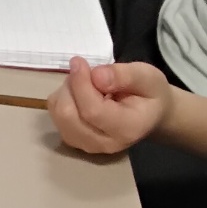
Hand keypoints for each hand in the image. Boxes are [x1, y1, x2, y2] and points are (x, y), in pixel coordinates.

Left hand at [48, 57, 172, 155]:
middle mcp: (105, 143)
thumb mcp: (148, 77)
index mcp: (128, 129)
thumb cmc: (150, 94)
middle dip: (71, 86)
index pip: (92, 111)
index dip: (80, 84)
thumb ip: (125, 76)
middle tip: (87, 71)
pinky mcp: (74, 141)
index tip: (78, 61)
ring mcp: (87, 145)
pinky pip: (56, 116)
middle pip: (69, 115)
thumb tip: (96, 76)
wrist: (150, 114)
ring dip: (66, 91)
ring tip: (87, 83)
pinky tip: (80, 94)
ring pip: (59, 115)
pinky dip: (62, 99)